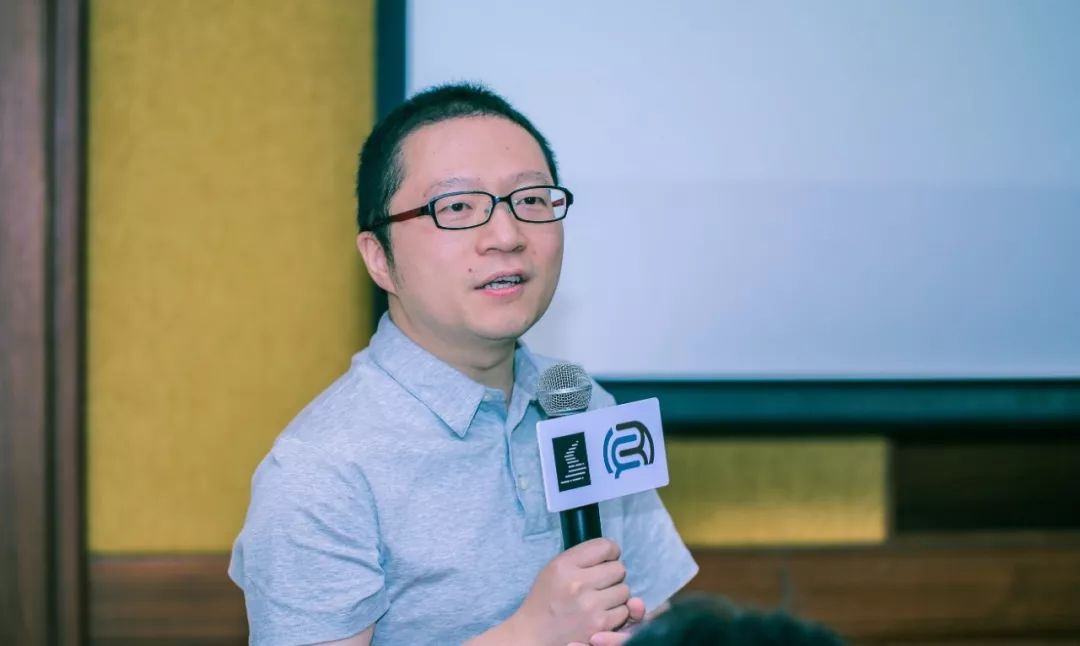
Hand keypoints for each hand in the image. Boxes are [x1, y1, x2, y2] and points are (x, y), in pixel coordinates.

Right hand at [510, 538, 632, 645]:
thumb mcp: (554, 570)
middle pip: (619, 569)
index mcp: (564, 565)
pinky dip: (615, 613)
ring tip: (599, 600)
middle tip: (600, 583)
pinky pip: (623, 611)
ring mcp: (590, 605)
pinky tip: (600, 614)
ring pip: (624, 590)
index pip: (606, 547)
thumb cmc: (545, 600)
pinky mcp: (600, 625)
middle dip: (613, 575)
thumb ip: (580, 558)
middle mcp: (578, 583)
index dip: (610, 552)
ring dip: (615, 595)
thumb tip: (610, 551)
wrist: (534, 635)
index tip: (606, 560)